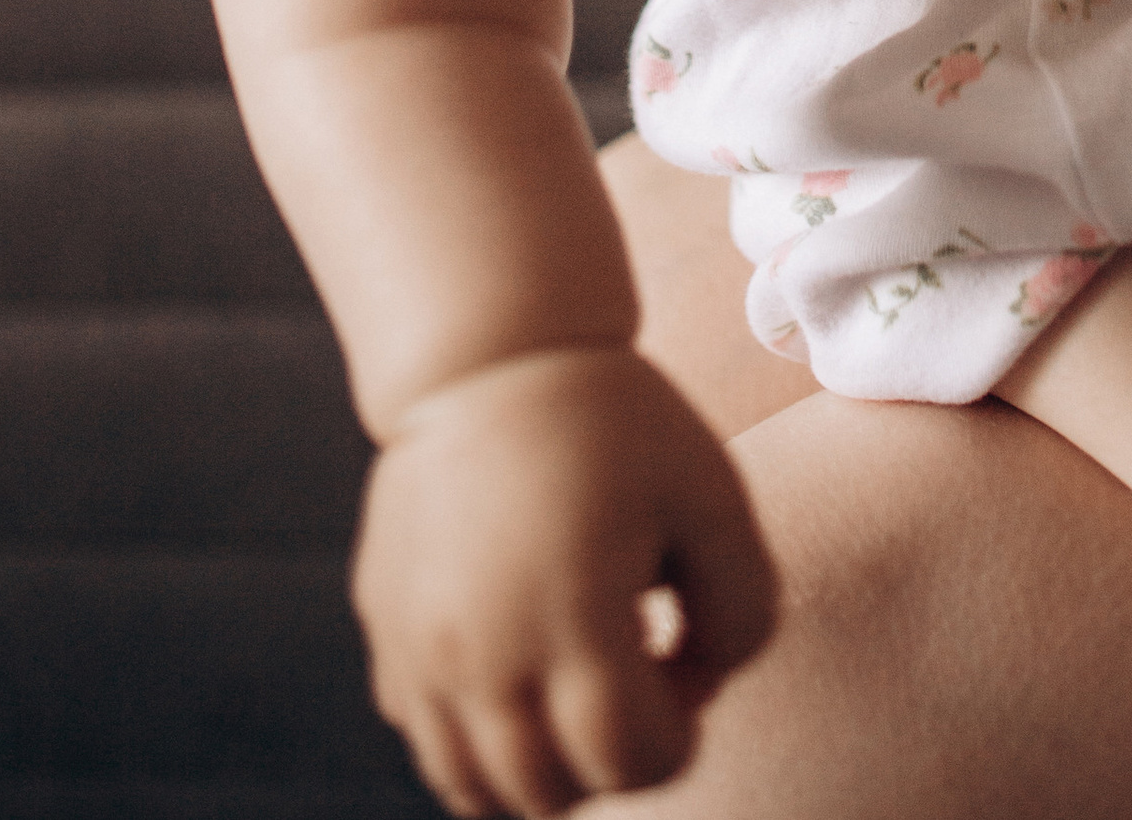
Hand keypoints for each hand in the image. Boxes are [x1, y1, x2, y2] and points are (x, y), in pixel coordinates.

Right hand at [352, 343, 777, 813]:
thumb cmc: (615, 420)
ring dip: (542, 768)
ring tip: (574, 682)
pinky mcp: (385, 638)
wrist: (486, 356)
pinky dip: (479, 741)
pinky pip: (430, 743)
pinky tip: (518, 659)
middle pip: (553, 793)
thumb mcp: (715, 493)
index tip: (680, 651)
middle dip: (611, 758)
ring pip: (477, 790)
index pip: (632, 761)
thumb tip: (700, 684)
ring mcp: (420, 655)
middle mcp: (481, 655)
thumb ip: (746, 607)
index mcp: (569, 617)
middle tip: (633, 669)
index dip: (680, 728)